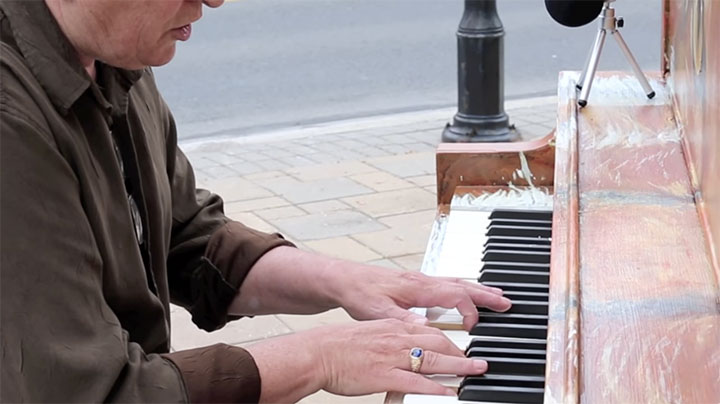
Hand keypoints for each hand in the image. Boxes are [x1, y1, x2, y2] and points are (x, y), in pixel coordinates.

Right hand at [246, 319, 488, 401]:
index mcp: (392, 326)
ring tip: (477, 371)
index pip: (429, 329)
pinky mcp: (385, 376)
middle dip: (462, 351)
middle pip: (438, 342)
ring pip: (433, 359)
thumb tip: (403, 347)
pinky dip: (436, 388)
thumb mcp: (368, 334)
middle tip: (478, 360)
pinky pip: (417, 382)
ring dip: (459, 365)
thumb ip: (388, 338)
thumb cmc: (337, 345)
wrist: (317, 352)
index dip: (451, 338)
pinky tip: (449, 392)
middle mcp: (396, 338)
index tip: (463, 344)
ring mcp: (392, 357)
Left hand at [329, 263, 511, 330]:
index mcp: (417, 287)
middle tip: (507, 302)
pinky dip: (461, 289)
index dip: (469, 309)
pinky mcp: (414, 284)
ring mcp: (419, 281)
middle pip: (462, 285)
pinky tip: (464, 296)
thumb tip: (426, 326)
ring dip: (477, 290)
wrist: (343, 279)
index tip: (474, 327)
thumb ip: (402, 319)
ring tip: (495, 296)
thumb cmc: (359, 292)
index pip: (454, 294)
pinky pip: (446, 285)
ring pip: (455, 283)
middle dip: (486, 294)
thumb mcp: (377, 311)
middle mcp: (422, 281)